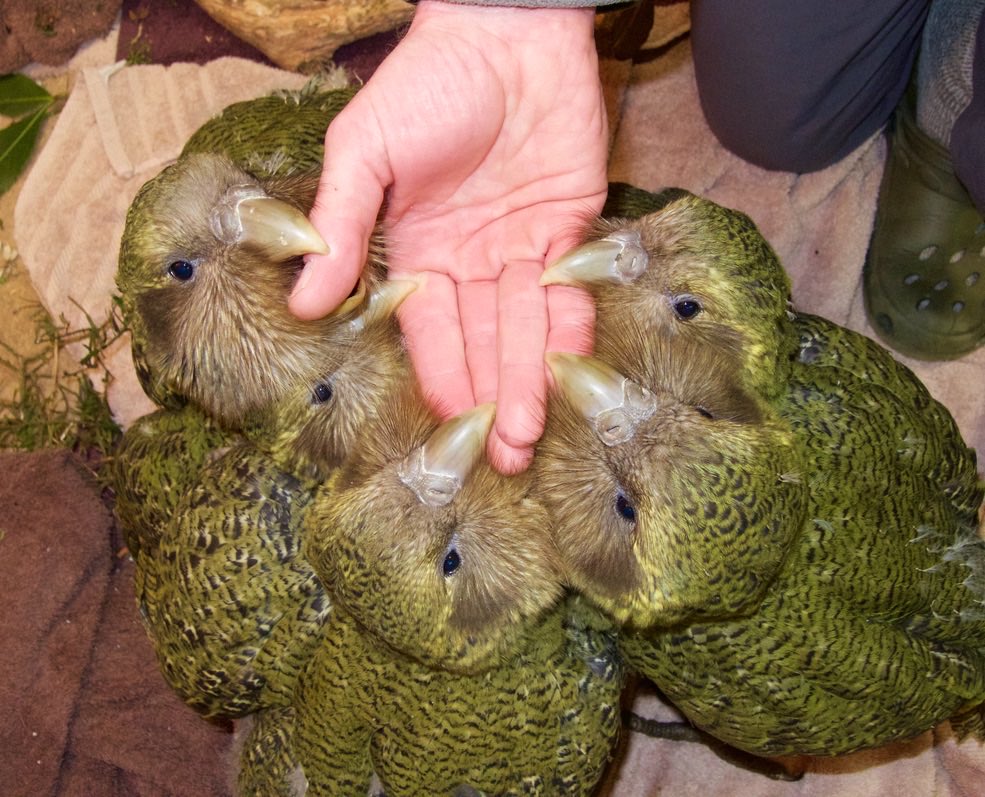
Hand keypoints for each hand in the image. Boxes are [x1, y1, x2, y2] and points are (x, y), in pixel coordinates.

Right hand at [290, 1, 607, 472]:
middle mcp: (470, 261)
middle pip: (481, 340)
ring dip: (527, 383)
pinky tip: (562, 380)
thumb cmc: (425, 84)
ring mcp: (520, 248)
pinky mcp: (568, 229)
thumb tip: (302, 303)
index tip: (449, 426)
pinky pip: (569, 292)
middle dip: (489, 398)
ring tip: (526, 440)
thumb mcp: (364, 153)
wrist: (506, 31)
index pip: (427, 328)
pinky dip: (567, 333)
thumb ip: (342, 226)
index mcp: (418, 250)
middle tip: (497, 458)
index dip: (439, 375)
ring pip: (525, 328)